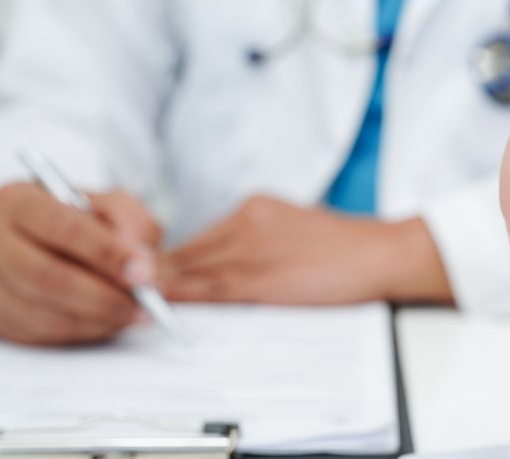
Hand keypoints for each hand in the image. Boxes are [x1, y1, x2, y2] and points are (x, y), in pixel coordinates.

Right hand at [0, 183, 156, 344]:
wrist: (59, 241)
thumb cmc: (86, 220)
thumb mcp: (115, 206)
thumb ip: (132, 225)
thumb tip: (139, 263)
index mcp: (16, 201)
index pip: (61, 227)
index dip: (105, 253)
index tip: (142, 272)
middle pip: (46, 275)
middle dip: (102, 295)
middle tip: (143, 302)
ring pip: (42, 311)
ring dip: (97, 318)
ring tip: (133, 313)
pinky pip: (39, 334)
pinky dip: (82, 332)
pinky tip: (108, 321)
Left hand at [160, 196, 450, 304]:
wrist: (379, 254)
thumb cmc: (345, 248)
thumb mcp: (294, 230)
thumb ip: (258, 241)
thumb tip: (226, 262)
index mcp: (256, 206)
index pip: (201, 236)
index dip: (171, 257)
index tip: (152, 272)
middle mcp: (247, 220)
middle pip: (191, 250)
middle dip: (159, 269)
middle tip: (130, 285)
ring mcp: (252, 247)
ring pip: (194, 268)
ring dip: (162, 283)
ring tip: (136, 295)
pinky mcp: (261, 277)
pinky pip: (211, 288)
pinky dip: (182, 295)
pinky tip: (162, 302)